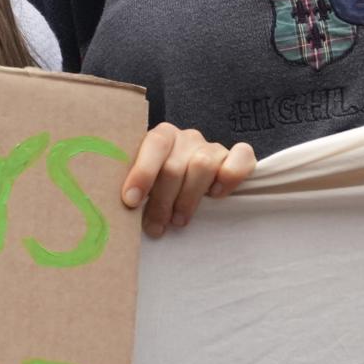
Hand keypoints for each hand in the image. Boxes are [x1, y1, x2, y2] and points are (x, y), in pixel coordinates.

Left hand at [120, 122, 255, 238]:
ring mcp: (212, 146)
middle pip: (175, 165)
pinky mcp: (238, 156)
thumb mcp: (147, 187)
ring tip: (178, 221)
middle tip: (155, 227)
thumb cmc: (163, 189)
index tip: (130, 201)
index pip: (154, 145)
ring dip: (188, 198)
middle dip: (162, 200)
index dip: (142, 172)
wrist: (192, 183)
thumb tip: (123, 209)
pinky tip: (216, 195)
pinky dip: (229, 177)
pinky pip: (240, 158)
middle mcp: (188, 137)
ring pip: (202, 166)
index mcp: (163, 136)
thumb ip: (138, 190)